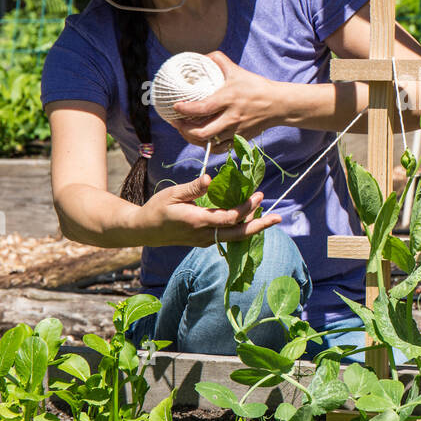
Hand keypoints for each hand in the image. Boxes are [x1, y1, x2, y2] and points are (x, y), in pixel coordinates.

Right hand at [132, 172, 280, 247]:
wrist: (144, 231)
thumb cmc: (157, 209)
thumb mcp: (172, 194)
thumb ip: (193, 188)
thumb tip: (211, 178)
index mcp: (197, 221)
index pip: (229, 218)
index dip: (246, 208)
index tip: (258, 195)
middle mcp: (204, 235)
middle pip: (238, 235)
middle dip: (259, 226)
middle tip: (277, 217)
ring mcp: (204, 241)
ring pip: (234, 238)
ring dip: (252, 228)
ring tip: (267, 217)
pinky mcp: (204, 241)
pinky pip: (227, 238)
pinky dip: (241, 230)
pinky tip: (249, 221)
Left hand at [169, 51, 282, 146]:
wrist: (278, 104)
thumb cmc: (256, 87)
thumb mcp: (237, 71)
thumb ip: (219, 60)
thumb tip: (202, 57)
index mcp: (229, 99)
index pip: (202, 108)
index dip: (185, 109)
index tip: (176, 106)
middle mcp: (232, 117)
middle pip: (202, 132)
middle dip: (184, 129)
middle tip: (176, 122)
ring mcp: (236, 130)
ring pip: (209, 143)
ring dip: (193, 139)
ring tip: (185, 131)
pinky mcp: (240, 139)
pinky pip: (219, 148)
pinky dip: (207, 146)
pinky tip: (200, 139)